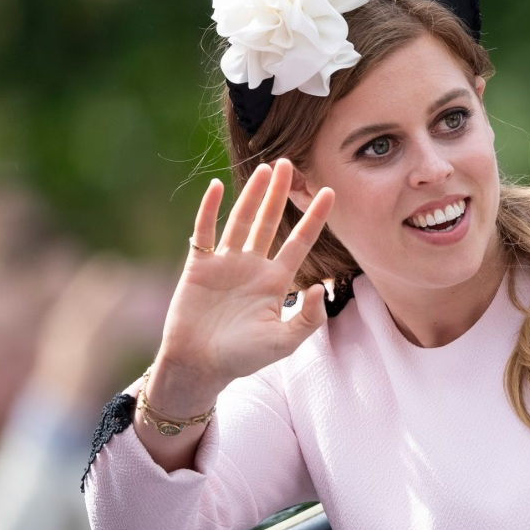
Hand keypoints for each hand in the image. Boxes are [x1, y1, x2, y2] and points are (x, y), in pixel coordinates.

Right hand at [149, 159, 334, 412]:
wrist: (199, 366)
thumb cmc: (243, 357)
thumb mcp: (284, 342)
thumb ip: (307, 318)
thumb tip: (317, 287)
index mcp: (276, 280)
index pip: (300, 241)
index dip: (315, 217)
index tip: (330, 191)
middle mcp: (253, 265)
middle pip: (270, 221)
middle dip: (280, 193)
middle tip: (290, 163)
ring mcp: (226, 263)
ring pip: (242, 220)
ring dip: (252, 195)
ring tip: (265, 168)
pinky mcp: (199, 266)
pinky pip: (204, 232)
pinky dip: (209, 210)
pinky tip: (216, 187)